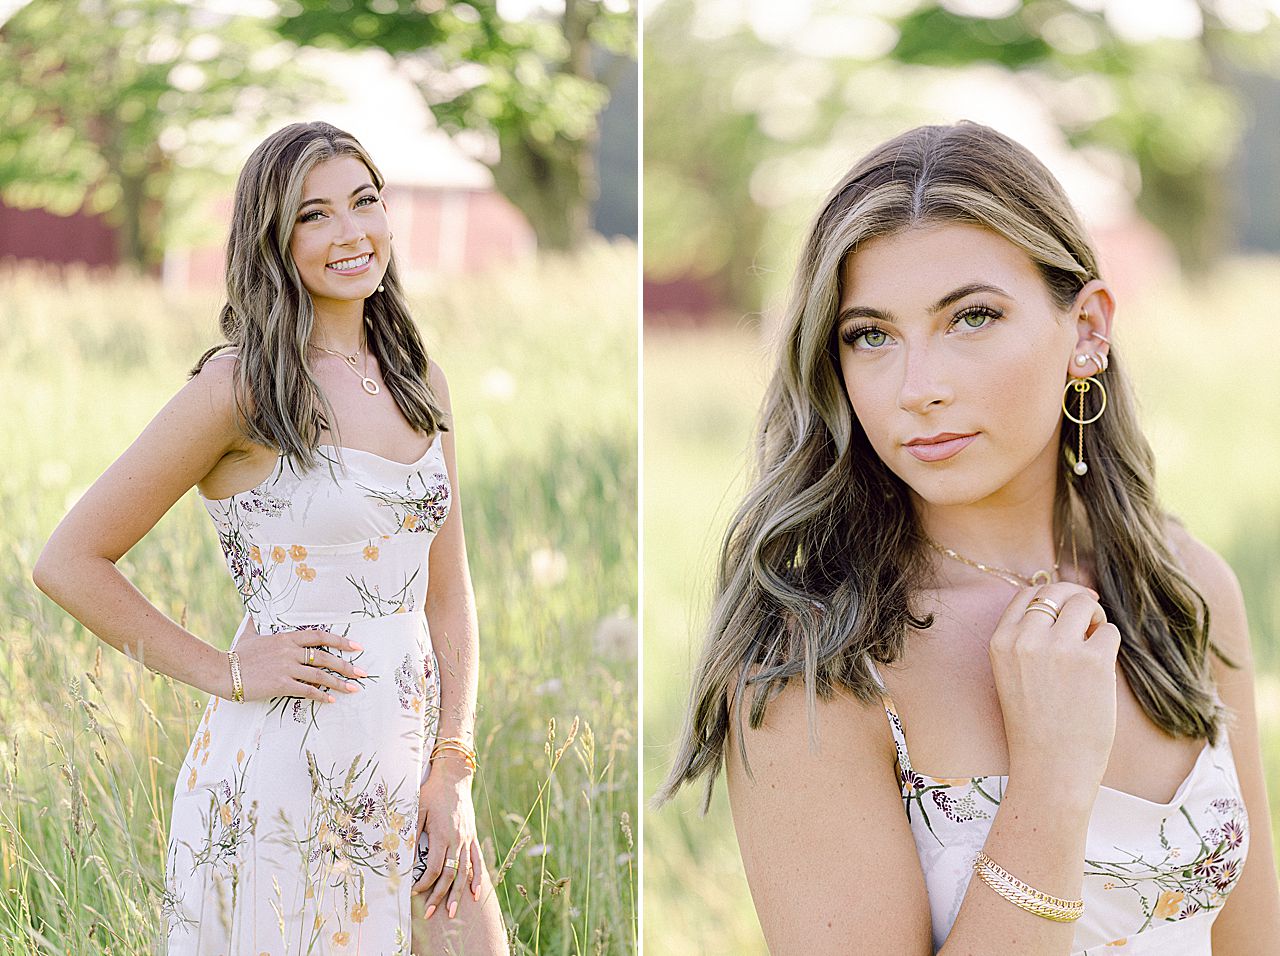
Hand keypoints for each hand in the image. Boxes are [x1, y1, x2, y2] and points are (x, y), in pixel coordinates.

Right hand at [228, 620, 366, 702]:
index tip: (356, 646)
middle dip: (347, 665)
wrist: (222, 670)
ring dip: (339, 682)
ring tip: (354, 688)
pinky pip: (306, 690)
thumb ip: (256, 623)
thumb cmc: (236, 654)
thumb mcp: (250, 634)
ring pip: (320, 675)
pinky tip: (331, 700)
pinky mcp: (281, 684)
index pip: (320, 636)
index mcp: (286, 638)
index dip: (340, 640)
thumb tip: (253, 611)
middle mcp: (290, 651)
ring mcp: (286, 668)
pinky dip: (321, 695)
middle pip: (325, 657)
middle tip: (363, 671)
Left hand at [411, 760, 483, 918]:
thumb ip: (412, 832)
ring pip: (465, 871)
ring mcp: (467, 839)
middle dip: (440, 896)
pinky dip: (477, 877)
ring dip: (459, 893)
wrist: (454, 777)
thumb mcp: (417, 809)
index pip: (434, 868)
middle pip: (450, 874)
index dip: (425, 883)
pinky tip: (475, 892)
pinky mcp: (472, 836)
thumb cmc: (431, 792)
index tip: (414, 892)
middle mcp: (457, 840)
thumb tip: (404, 855)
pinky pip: (476, 860)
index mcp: (442, 834)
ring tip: (454, 912)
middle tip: (431, 914)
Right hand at [989, 583, 1121, 796]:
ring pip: (1084, 604)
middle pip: (1056, 592)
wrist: (1050, 767)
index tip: (1067, 605)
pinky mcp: (1093, 661)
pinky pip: (1109, 632)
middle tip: (1090, 612)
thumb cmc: (1034, 726)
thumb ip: (1027, 640)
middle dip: (1076, 596)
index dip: (1050, 595)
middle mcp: (1026, 639)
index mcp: (1001, 642)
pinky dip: (1109, 642)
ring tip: (1097, 640)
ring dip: (1095, 616)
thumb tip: (1065, 604)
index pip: (1025, 595)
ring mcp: (1059, 648)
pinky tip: (1103, 665)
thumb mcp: (1012, 674)